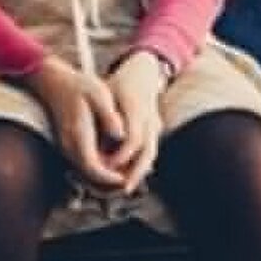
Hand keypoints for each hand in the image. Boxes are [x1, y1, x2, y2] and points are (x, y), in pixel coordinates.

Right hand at [23, 56, 127, 187]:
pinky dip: (97, 174)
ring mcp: (66, 148)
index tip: (125, 179)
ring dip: (102, 182)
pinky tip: (114, 169)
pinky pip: (82, 168)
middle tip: (129, 184)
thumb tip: (121, 135)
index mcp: (78, 135)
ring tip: (125, 179)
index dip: (109, 178)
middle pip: (87, 178)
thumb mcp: (99, 94)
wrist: (54, 82)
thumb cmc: (79, 85)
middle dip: (108, 186)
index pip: (92, 168)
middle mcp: (68, 147)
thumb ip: (109, 115)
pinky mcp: (68, 147)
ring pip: (84, 176)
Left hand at [104, 51, 167, 197]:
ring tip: (125, 187)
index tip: (106, 165)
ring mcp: (155, 122)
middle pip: (147, 150)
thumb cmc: (118, 84)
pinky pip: (150, 150)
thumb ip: (105, 115)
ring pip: (151, 152)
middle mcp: (149, 116)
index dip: (121, 155)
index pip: (133, 138)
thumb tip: (106, 140)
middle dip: (135, 171)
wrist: (142, 73)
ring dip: (139, 171)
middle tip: (122, 187)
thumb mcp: (105, 92)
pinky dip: (141, 164)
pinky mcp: (155, 129)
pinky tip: (129, 176)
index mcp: (135, 105)